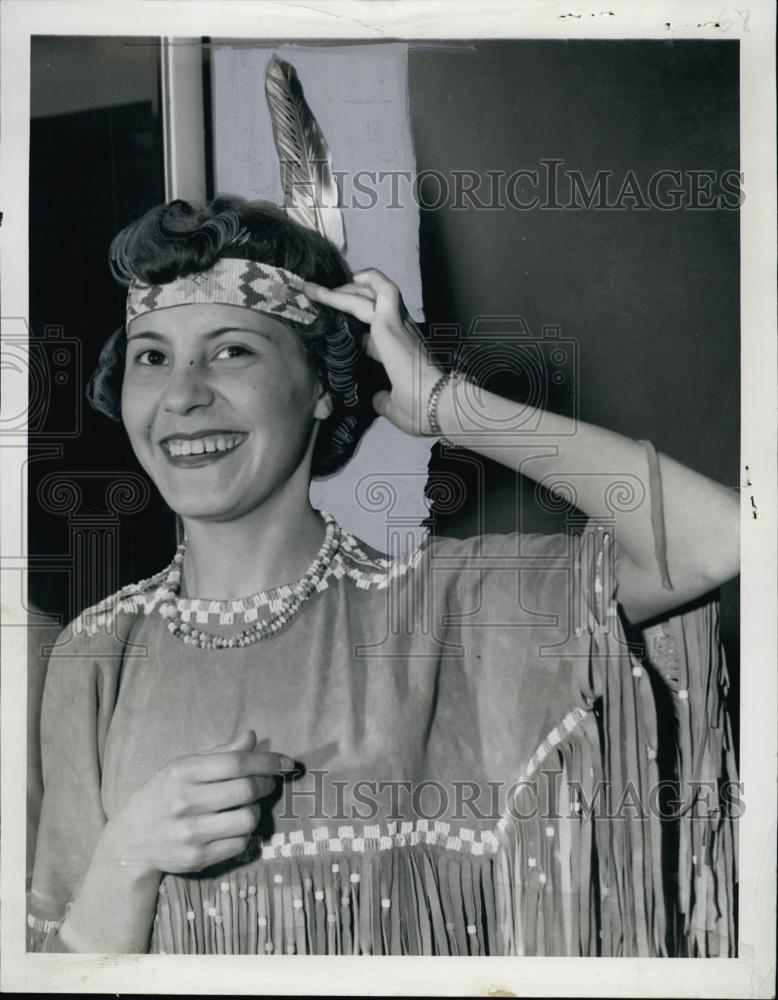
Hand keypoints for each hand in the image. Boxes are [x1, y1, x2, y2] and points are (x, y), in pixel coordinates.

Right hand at [103, 730, 291, 877]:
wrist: (130, 841)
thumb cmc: (162, 795)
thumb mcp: (182, 766)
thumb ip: (220, 753)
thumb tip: (252, 737)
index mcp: (183, 772)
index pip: (237, 763)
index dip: (267, 761)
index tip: (286, 763)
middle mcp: (185, 801)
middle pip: (247, 790)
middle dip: (266, 784)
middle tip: (266, 783)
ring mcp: (191, 832)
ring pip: (248, 818)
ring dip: (256, 810)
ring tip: (247, 805)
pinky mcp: (197, 857)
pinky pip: (240, 843)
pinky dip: (245, 832)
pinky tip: (234, 825)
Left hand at [303, 269, 443, 436]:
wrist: (437, 404)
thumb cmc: (421, 409)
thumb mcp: (394, 406)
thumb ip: (382, 399)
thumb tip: (375, 398)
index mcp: (401, 348)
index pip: (374, 329)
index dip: (353, 325)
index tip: (333, 324)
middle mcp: (402, 330)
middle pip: (371, 302)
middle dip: (343, 297)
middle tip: (317, 297)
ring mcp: (398, 323)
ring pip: (371, 292)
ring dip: (343, 289)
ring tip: (315, 290)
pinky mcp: (391, 322)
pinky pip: (381, 290)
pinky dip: (365, 280)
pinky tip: (337, 284)